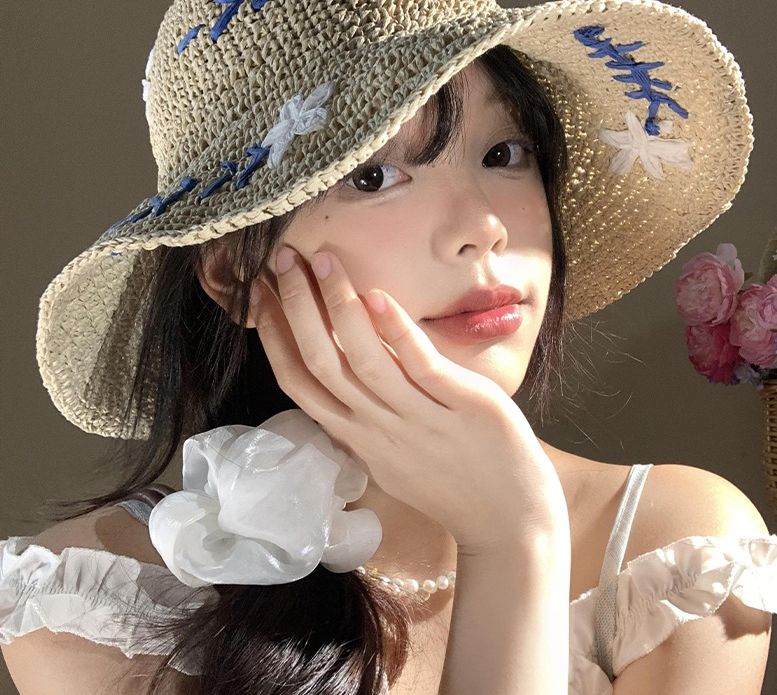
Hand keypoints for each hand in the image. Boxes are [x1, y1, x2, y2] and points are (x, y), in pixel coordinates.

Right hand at [249, 246, 568, 554]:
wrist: (510, 524)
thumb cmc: (452, 482)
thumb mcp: (392, 454)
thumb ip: (367, 416)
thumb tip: (350, 368)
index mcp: (358, 436)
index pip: (299, 382)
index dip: (274, 336)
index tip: (259, 295)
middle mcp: (378, 429)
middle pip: (321, 363)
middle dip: (296, 308)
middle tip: (282, 259)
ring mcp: (419, 419)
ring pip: (363, 361)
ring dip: (338, 307)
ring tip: (323, 262)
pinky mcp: (463, 408)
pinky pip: (420, 366)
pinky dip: (395, 331)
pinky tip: (376, 296)